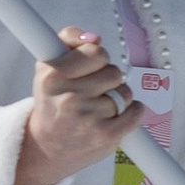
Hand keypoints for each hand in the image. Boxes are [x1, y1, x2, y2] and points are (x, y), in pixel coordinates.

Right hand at [15, 25, 135, 184]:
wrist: (48, 147)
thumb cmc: (53, 102)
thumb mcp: (48, 66)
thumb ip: (69, 40)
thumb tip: (94, 38)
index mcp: (53, 76)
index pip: (96, 52)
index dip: (97, 58)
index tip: (91, 67)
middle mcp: (69, 97)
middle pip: (114, 72)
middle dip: (108, 79)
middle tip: (93, 90)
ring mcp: (89, 117)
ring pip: (125, 92)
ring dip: (119, 97)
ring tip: (100, 106)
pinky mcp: (106, 135)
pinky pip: (136, 112)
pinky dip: (133, 111)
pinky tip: (118, 114)